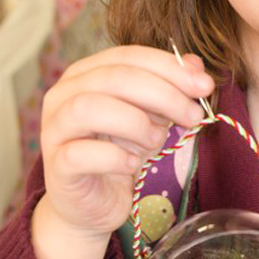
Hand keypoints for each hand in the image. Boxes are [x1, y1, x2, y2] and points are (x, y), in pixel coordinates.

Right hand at [32, 46, 212, 258]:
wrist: (93, 203)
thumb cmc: (119, 152)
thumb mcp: (151, 117)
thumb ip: (169, 89)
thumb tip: (196, 65)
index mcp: (86, 74)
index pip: (128, 56)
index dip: (169, 67)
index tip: (204, 85)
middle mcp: (63, 94)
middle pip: (113, 77)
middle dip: (163, 94)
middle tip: (192, 115)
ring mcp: (54, 129)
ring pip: (88, 107)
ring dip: (134, 121)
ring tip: (157, 140)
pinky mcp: (56, 165)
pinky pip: (80, 154)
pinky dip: (113, 157)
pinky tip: (132, 164)